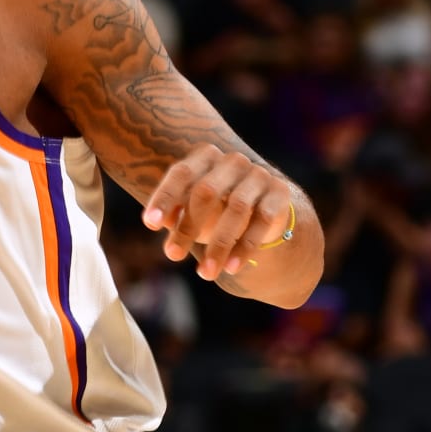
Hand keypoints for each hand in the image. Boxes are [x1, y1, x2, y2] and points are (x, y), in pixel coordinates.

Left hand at [144, 142, 298, 283]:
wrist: (264, 211)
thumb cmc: (216, 210)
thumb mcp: (192, 212)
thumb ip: (175, 214)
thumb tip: (157, 221)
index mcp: (206, 157)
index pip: (182, 173)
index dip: (165, 197)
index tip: (151, 224)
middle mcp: (233, 162)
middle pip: (206, 191)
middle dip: (188, 227)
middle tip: (172, 255)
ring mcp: (258, 175)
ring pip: (236, 208)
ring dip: (218, 245)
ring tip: (204, 273)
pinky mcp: (279, 192)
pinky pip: (262, 220)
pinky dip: (245, 247)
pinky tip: (231, 268)